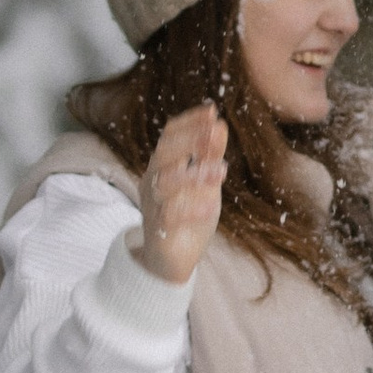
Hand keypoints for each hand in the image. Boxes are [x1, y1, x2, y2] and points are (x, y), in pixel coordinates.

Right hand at [138, 104, 226, 284]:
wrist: (172, 260)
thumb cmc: (187, 217)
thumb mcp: (204, 183)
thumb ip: (210, 156)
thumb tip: (219, 124)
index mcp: (163, 166)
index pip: (169, 136)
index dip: (188, 122)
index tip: (211, 112)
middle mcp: (153, 182)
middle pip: (164, 154)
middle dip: (189, 141)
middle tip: (213, 132)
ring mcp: (153, 206)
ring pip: (165, 184)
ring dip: (193, 174)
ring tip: (220, 171)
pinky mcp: (159, 230)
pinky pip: (170, 216)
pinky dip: (191, 208)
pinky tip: (211, 204)